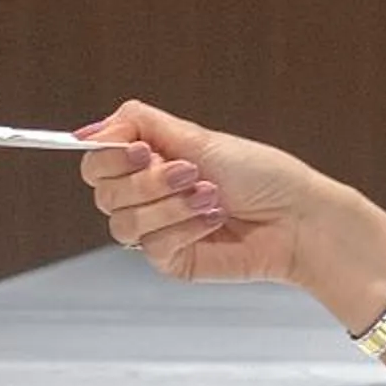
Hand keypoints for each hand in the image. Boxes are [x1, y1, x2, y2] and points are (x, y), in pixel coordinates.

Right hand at [74, 99, 332, 284]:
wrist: (296, 217)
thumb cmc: (259, 173)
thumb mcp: (198, 136)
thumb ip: (140, 125)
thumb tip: (89, 130)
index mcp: (148, 161)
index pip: (95, 162)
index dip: (109, 157)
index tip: (142, 152)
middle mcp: (146, 195)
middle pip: (104, 193)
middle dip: (149, 182)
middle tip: (191, 172)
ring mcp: (156, 229)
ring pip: (124, 223)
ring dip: (170, 206)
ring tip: (211, 197)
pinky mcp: (170, 260)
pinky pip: (153, 246)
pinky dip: (184, 229)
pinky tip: (214, 220)